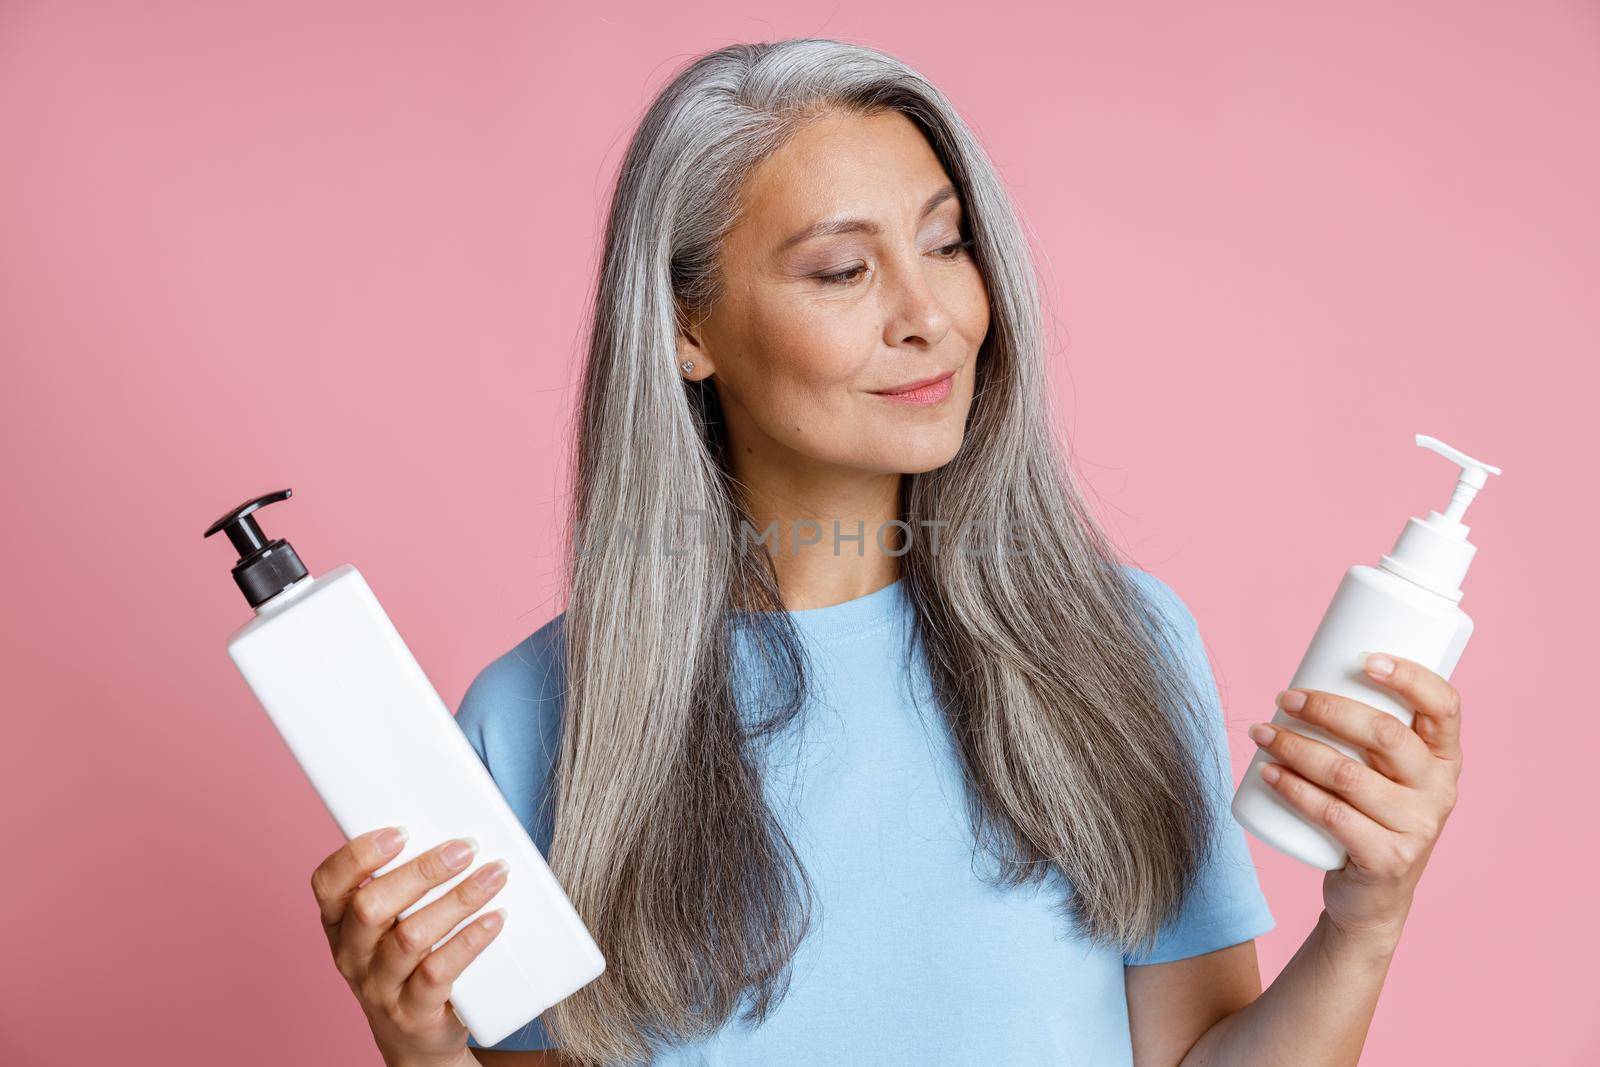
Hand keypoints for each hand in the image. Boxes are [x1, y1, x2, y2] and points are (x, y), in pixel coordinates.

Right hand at [310, 827, 509, 1066]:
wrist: (418, 1039)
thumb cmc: (409, 964)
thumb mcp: (392, 926)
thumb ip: (407, 885)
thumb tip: (452, 833)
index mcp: (339, 925)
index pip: (327, 884)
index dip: (358, 855)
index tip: (401, 832)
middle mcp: (352, 955)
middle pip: (371, 907)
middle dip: (421, 872)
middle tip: (464, 849)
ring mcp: (379, 987)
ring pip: (410, 937)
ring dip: (457, 900)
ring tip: (494, 876)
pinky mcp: (413, 1013)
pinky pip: (438, 973)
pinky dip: (469, 941)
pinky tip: (493, 920)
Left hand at [1246, 653, 1462, 952]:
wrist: (1372, 897)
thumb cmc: (1368, 814)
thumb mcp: (1384, 773)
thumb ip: (1364, 731)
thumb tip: (1305, 676)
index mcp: (1444, 758)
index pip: (1445, 706)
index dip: (1410, 677)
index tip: (1364, 658)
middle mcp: (1439, 790)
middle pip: (1385, 735)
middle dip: (1327, 709)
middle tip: (1285, 698)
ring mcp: (1417, 828)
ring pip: (1348, 774)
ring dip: (1296, 747)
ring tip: (1261, 733)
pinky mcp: (1387, 859)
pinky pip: (1333, 815)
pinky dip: (1294, 790)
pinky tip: (1267, 774)